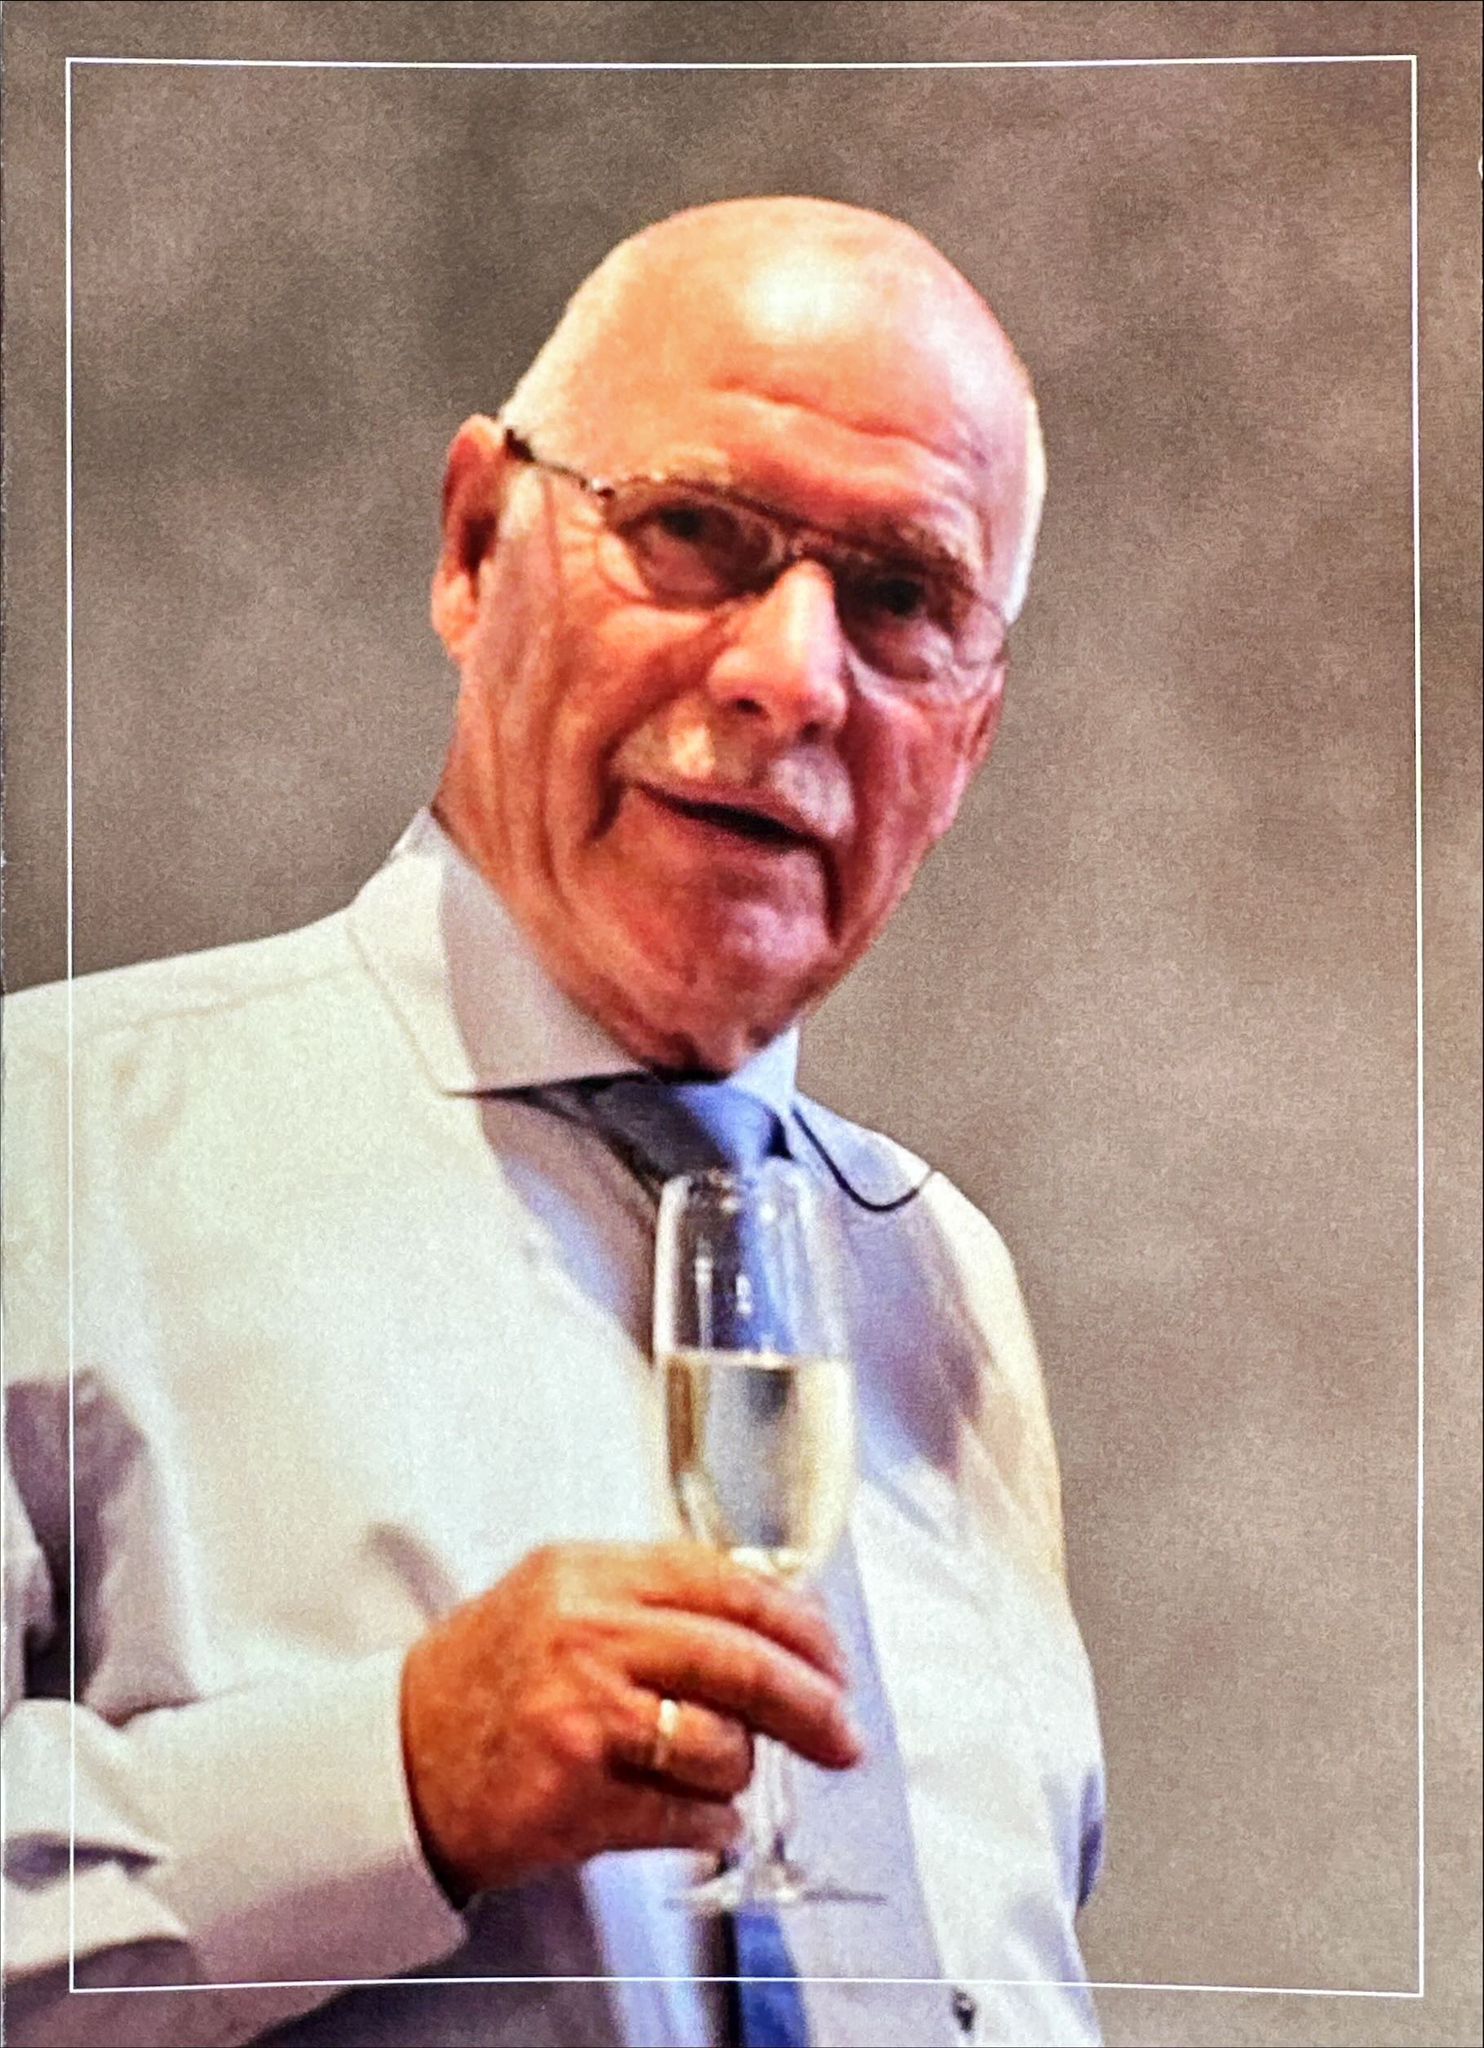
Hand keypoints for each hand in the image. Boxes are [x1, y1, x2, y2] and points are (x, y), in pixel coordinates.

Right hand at [400, 1541, 862, 1900]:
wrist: (394, 1759)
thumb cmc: (484, 1678)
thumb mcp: (558, 1594)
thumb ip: (649, 1593)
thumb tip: (767, 1614)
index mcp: (590, 1574)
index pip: (729, 1584)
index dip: (800, 1626)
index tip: (832, 1659)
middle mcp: (588, 1636)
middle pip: (743, 1662)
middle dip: (814, 1705)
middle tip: (842, 1733)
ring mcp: (582, 1718)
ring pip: (724, 1745)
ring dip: (739, 1770)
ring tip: (711, 1772)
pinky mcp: (576, 1798)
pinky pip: (689, 1816)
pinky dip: (710, 1823)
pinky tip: (695, 1816)